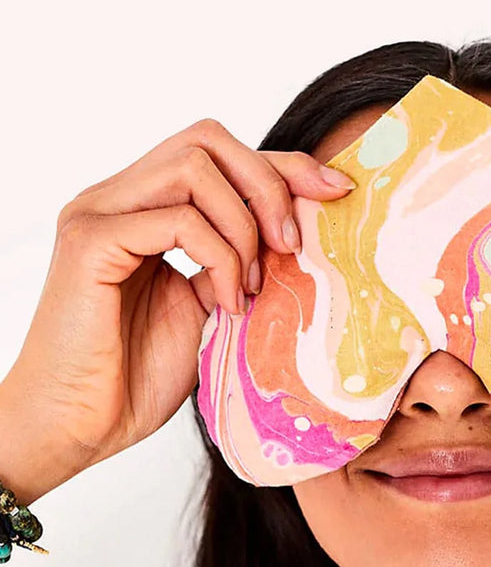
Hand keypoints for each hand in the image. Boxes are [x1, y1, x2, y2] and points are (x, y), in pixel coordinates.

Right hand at [0, 119, 354, 502]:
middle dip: (269, 183)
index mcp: (141, 207)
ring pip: (194, 167)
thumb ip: (235, 262)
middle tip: (291, 245)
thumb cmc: (136, 377)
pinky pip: (179, 219)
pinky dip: (220, 257)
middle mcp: (116, 197)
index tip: (335, 192)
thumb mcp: (206, 307)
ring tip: (252, 287)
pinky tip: (227, 303)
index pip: (218, 155)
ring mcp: (99, 213)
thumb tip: (294, 235)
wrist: (81, 427)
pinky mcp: (91, 242)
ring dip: (244, 226)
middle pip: (207, 139)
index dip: (283, 164)